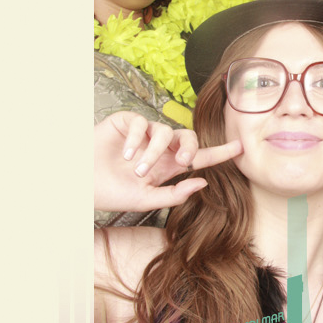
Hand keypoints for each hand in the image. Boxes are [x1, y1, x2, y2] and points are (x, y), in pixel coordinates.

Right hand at [94, 111, 241, 213]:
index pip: (199, 157)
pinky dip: (137, 140)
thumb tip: (203, 182)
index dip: (220, 152)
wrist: (82, 185)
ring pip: (164, 132)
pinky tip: (125, 154)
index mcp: (167, 166)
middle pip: (187, 137)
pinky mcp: (127, 123)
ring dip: (154, 152)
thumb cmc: (112, 193)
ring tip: (138, 169)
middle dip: (189, 147)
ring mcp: (144, 134)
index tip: (241, 147)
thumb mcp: (146, 199)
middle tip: (182, 161)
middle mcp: (159, 147)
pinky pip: (142, 123)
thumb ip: (175, 193)